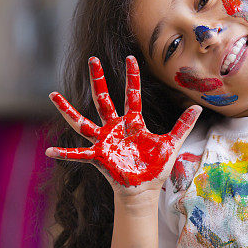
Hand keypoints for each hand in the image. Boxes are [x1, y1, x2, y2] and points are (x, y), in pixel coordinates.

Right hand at [45, 56, 201, 195]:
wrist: (145, 190)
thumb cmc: (155, 167)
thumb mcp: (171, 143)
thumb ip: (183, 125)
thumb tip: (199, 107)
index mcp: (133, 122)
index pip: (131, 94)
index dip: (131, 76)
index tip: (130, 57)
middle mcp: (115, 128)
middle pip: (103, 98)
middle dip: (99, 79)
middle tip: (92, 58)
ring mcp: (104, 141)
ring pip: (82, 121)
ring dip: (67, 109)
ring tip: (52, 95)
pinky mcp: (98, 157)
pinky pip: (78, 154)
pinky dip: (64, 153)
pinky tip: (49, 151)